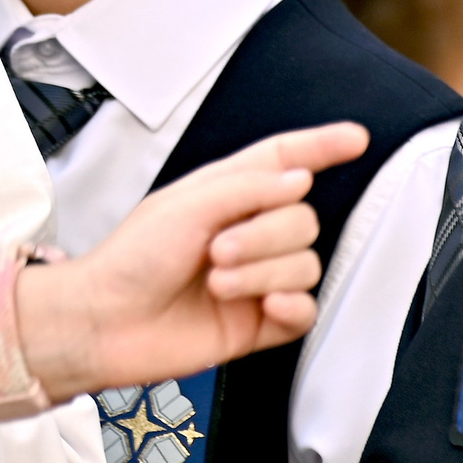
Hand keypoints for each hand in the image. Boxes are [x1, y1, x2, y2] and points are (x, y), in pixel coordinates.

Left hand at [16, 123, 369, 399]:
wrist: (107, 323)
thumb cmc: (130, 259)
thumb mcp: (184, 205)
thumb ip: (247, 188)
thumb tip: (300, 178)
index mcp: (226, 194)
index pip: (283, 161)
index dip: (320, 147)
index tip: (355, 139)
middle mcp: (246, 233)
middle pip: (303, 219)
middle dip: (265, 236)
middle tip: (217, 251)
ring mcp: (255, 278)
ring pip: (305, 264)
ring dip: (263, 272)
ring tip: (217, 281)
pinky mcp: (259, 322)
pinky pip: (305, 310)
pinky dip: (289, 305)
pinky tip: (262, 305)